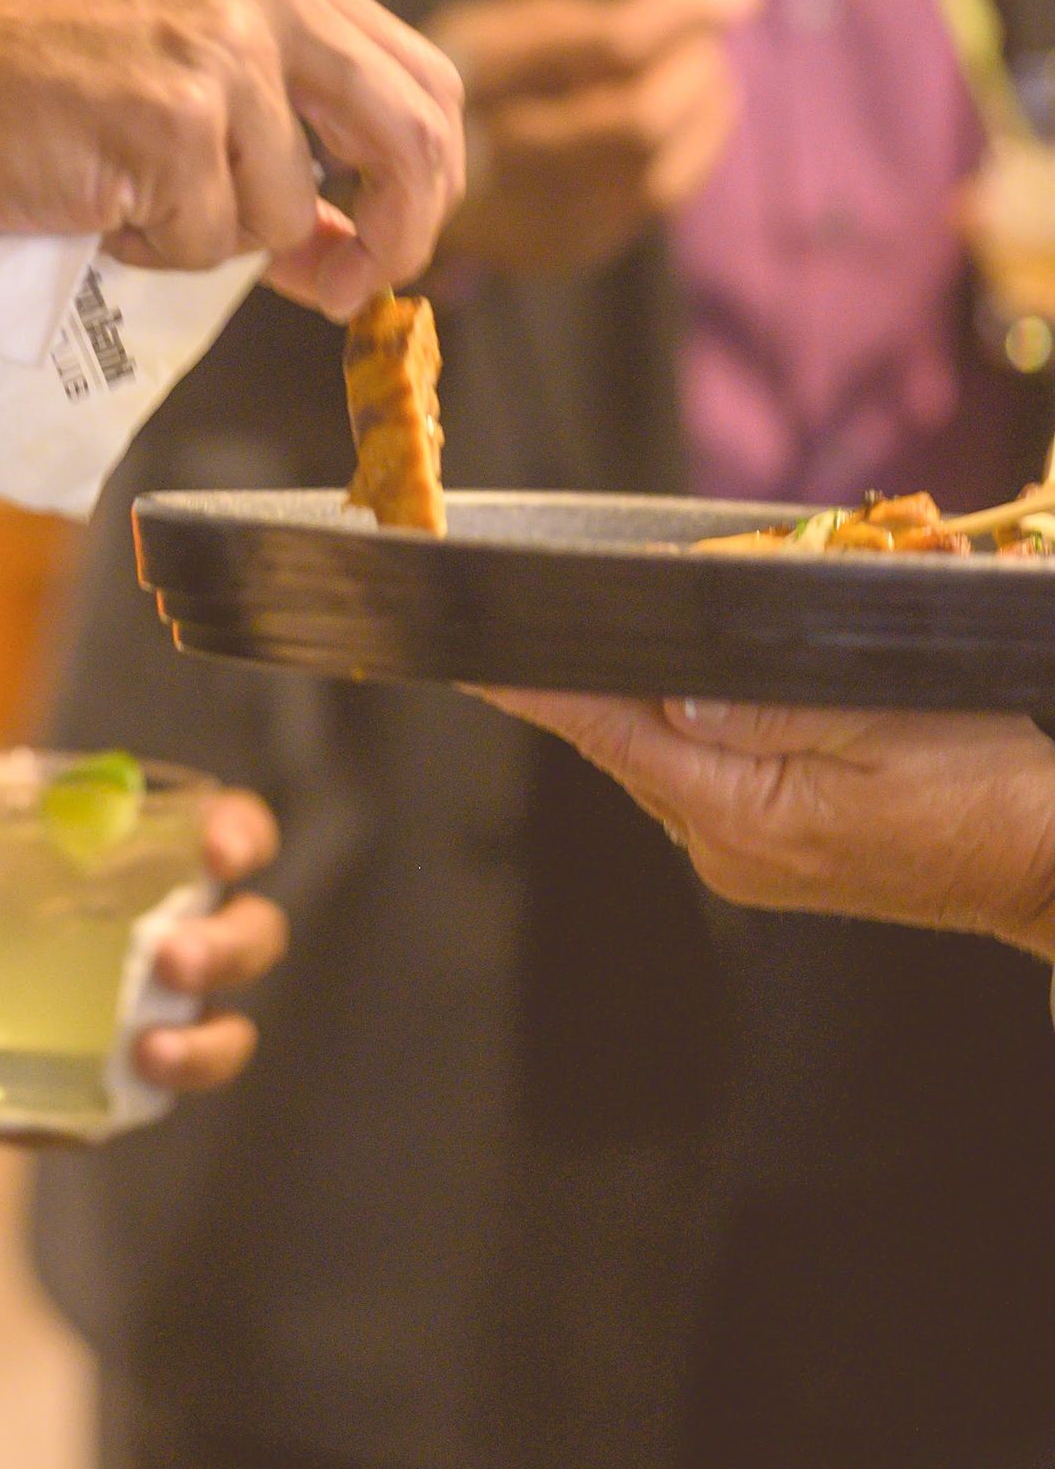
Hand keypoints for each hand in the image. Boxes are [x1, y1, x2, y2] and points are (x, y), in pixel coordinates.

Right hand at [0, 0, 464, 322]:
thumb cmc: (38, 84)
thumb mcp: (189, 82)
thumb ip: (288, 144)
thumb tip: (358, 246)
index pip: (425, 82)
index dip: (430, 181)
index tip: (391, 246)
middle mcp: (265, 1)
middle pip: (410, 137)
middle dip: (395, 235)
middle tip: (344, 287)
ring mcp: (221, 59)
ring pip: (287, 212)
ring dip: (212, 240)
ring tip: (130, 194)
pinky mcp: (172, 123)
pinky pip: (207, 242)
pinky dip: (153, 250)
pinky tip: (97, 200)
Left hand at [0, 789, 288, 1121]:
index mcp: (144, 858)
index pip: (230, 833)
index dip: (239, 835)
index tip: (217, 851)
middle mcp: (171, 934)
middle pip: (250, 935)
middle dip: (227, 947)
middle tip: (172, 958)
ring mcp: (156, 1018)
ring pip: (223, 1032)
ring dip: (202, 1043)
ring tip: (150, 1050)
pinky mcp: (122, 1090)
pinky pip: (147, 1105)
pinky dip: (124, 1106)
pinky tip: (85, 1109)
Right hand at [427, 0, 758, 280]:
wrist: (405, 188)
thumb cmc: (466, 86)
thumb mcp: (504, 26)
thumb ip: (600, 13)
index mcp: (476, 81)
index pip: (607, 49)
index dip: (680, 14)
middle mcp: (502, 162)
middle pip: (639, 122)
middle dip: (693, 70)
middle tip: (709, 34)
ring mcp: (536, 219)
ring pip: (659, 170)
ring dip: (701, 112)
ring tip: (702, 73)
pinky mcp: (572, 250)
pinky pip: (656, 196)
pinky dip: (687, 150)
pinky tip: (685, 119)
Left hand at [477, 686, 1054, 958]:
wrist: (1047, 864)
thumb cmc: (986, 787)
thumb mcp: (887, 722)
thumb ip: (770, 709)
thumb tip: (672, 698)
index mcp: (745, 817)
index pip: (613, 735)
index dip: (539, 688)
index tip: (472, 656)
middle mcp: (728, 850)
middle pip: (629, 741)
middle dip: (605, 672)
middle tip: (568, 604)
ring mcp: (748, 860)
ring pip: (666, 756)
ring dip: (658, 697)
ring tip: (657, 631)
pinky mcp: (772, 854)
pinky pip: (706, 776)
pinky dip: (700, 729)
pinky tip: (719, 688)